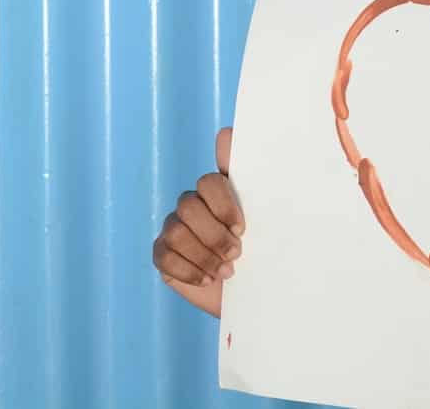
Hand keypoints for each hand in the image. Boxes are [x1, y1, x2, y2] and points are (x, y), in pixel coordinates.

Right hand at [152, 127, 243, 317]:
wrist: (253, 294)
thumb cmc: (261, 254)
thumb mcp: (266, 220)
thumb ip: (252, 180)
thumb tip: (226, 133)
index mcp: (218, 192)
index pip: (209, 181)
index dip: (223, 204)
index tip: (242, 228)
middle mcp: (192, 204)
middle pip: (189, 205)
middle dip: (214, 235)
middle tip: (236, 254)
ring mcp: (174, 227)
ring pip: (177, 232)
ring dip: (205, 256)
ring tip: (226, 271)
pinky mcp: (163, 254)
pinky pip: (165, 256)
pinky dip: (190, 271)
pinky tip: (208, 279)